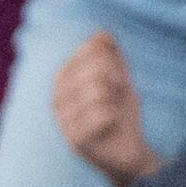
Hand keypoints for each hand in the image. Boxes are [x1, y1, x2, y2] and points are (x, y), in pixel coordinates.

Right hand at [53, 27, 155, 186]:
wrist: (129, 154)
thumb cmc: (121, 114)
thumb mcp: (120, 80)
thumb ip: (112, 56)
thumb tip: (103, 32)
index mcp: (63, 78)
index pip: (91, 49)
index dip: (114, 59)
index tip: (118, 77)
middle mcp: (56, 96)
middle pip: (96, 67)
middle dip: (118, 81)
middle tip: (119, 98)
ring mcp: (62, 119)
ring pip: (99, 89)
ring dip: (118, 100)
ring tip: (116, 112)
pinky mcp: (74, 139)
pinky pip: (103, 114)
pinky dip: (116, 117)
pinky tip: (113, 127)